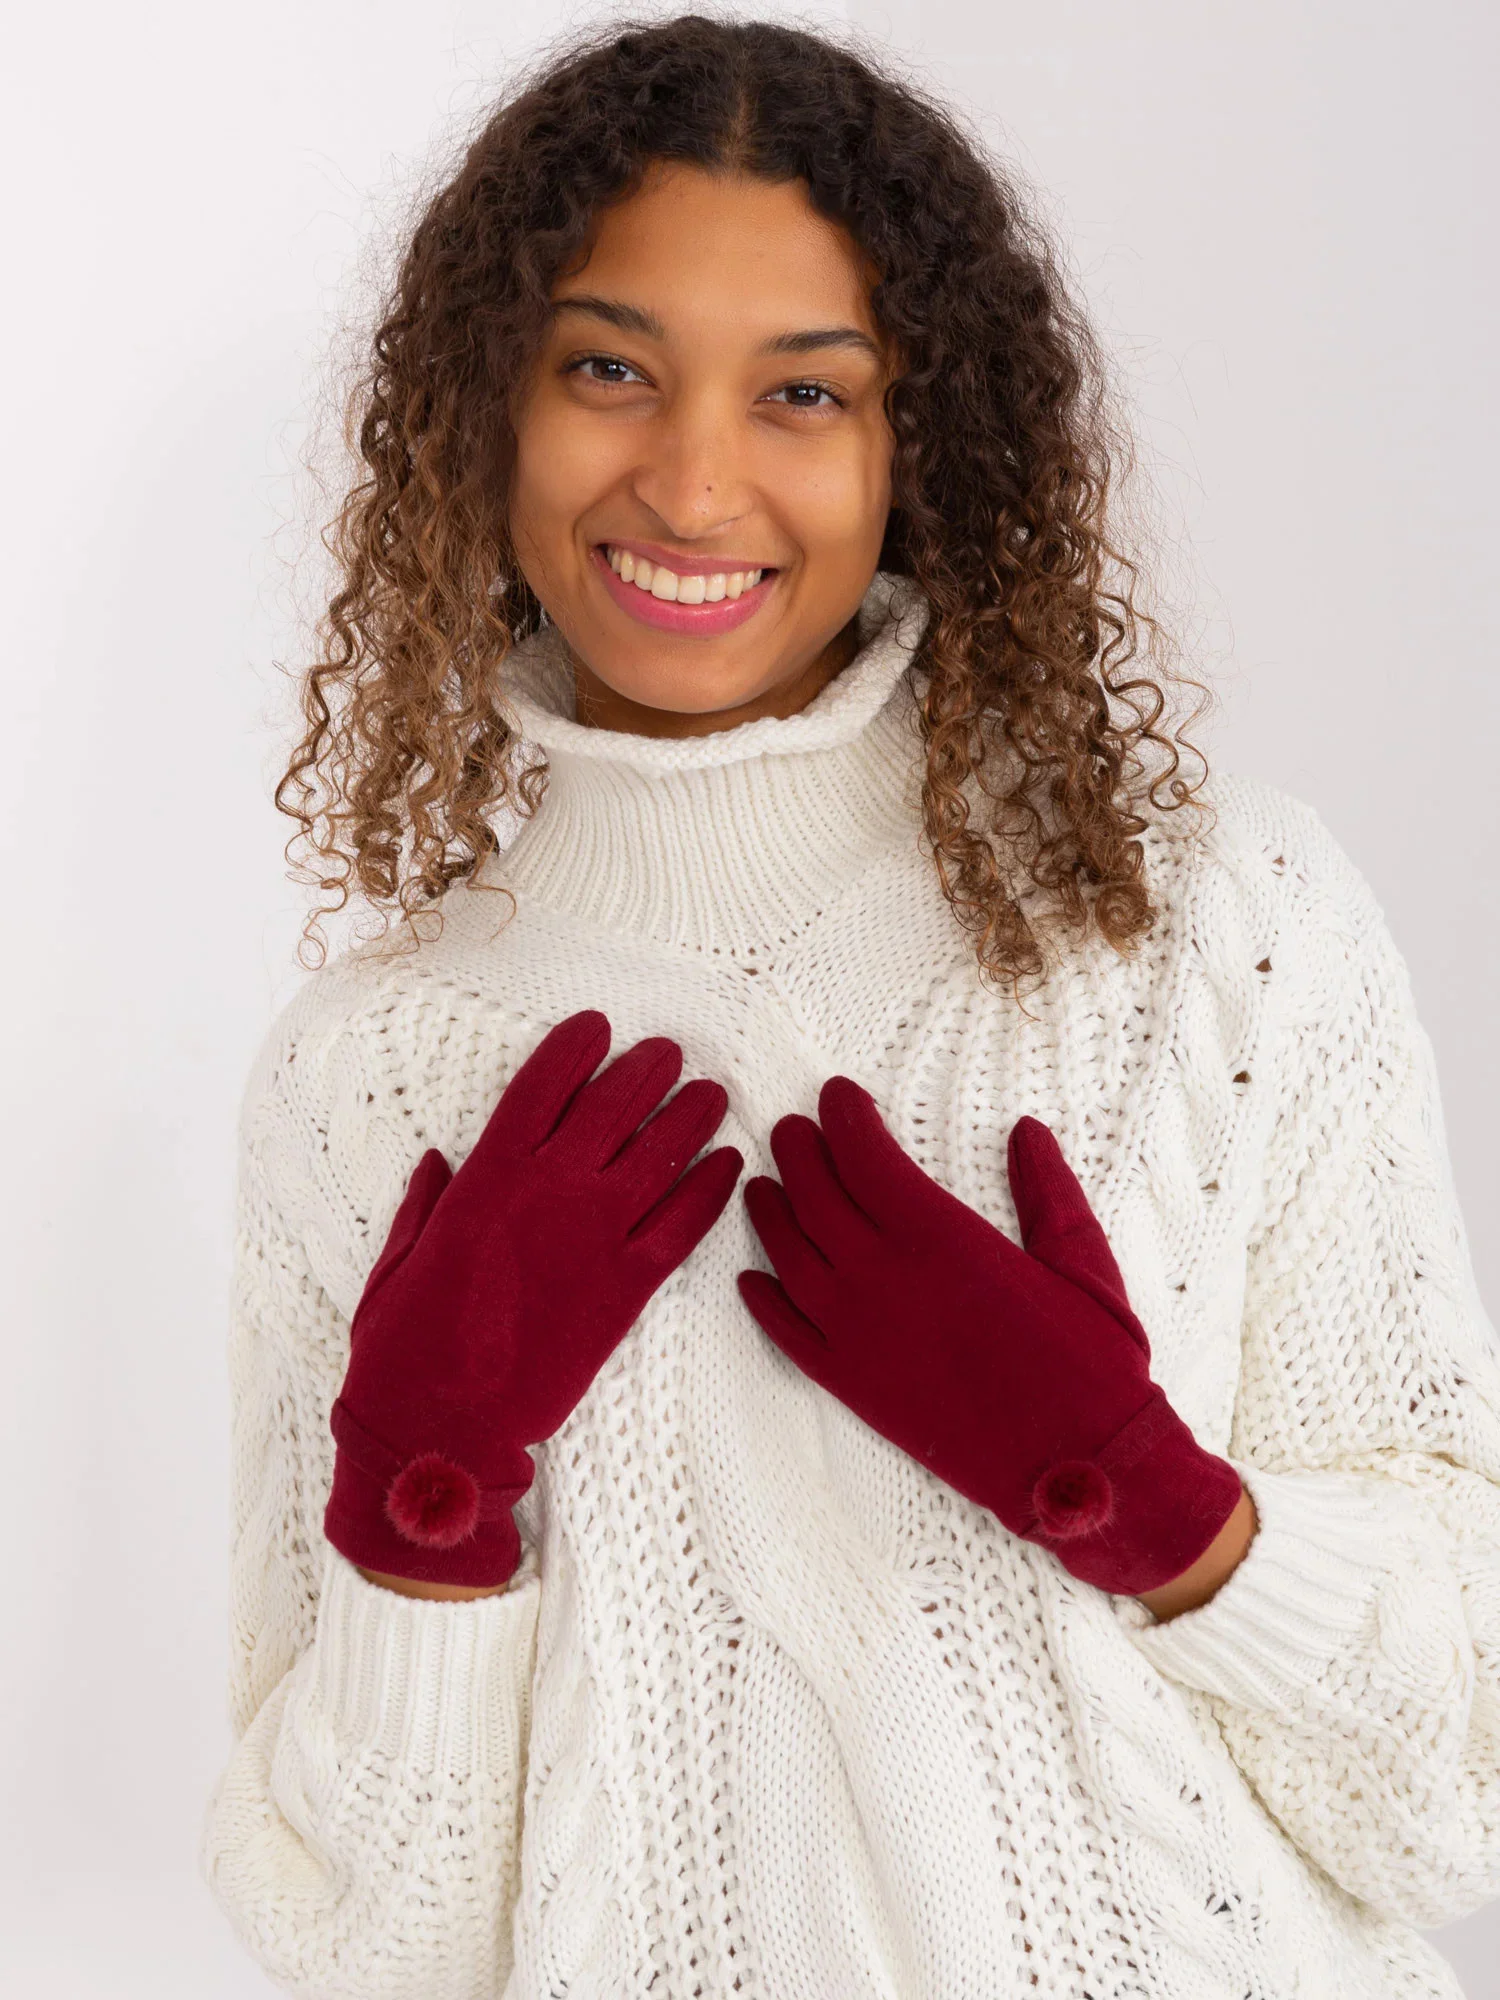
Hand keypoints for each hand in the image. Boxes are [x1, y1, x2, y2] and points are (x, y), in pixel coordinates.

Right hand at [325, 1008, 743, 1586]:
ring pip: (659, 1154)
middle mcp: (549, 1191)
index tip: (598, 1027)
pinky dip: (710, 1191)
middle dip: (645, 1071)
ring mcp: (594, 1236)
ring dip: (689, 1116)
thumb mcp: (400, 1257)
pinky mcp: (627, 1287)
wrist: (443, 1422)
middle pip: (612, 1106)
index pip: (541, 1086)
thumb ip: (427, 1203)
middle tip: (669, 1053)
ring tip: (711, 1093)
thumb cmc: (405, 1344)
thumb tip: (441, 1161)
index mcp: (487, 1175)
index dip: (574, 1049)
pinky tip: (729, 1166)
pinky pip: (683, 1225)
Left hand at [737, 1079, 1242, 1595]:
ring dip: (770, 1213)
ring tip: (764, 1186)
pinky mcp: (851, 1386)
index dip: (845, 1116)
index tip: (838, 1094)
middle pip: (814, 1195)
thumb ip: (1047, 1192)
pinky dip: (762, 1300)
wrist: (1079, 1468)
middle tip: (792, 1130)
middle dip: (799, 1152)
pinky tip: (751, 1279)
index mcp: (942, 1236)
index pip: (866, 1154)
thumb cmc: (1093, 1364)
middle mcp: (885, 1276)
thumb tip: (1026, 1132)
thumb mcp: (1082, 1263)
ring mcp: (858, 1333)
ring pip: (789, 1255)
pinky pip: (786, 1333)